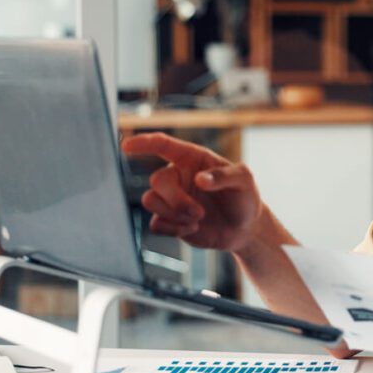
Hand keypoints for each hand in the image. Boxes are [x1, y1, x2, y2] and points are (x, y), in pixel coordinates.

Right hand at [122, 132, 263, 253]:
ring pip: (150, 201)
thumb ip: (224, 176)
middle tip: (199, 212)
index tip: (127, 146)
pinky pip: (155, 224)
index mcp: (193, 159)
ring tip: (198, 218)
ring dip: (175, 214)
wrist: (245, 229)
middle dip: (176, 200)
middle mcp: (178, 176)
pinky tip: (193, 228)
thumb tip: (199, 179)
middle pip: (157, 180)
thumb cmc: (245, 197)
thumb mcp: (244, 180)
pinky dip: (173, 229)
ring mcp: (171, 198)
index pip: (163, 145)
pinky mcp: (169, 220)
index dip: (144, 143)